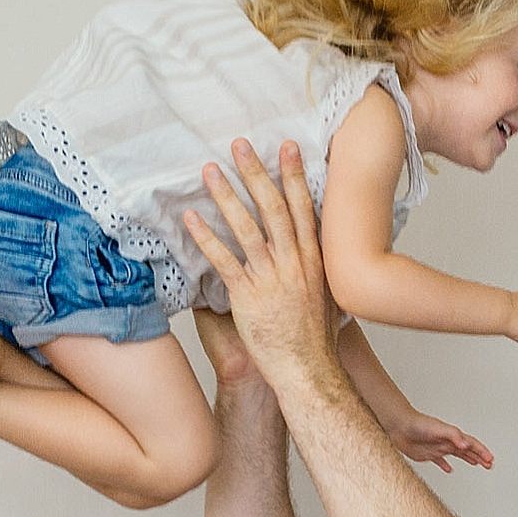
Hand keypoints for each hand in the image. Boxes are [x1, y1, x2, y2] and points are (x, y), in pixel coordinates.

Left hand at [183, 139, 335, 385]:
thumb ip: (315, 268)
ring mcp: (271, 279)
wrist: (307, 371)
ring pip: (246, 228)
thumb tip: (310, 250)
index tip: (286, 148)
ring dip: (226, 197)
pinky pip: (223, 261)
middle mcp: (294, 264)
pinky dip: (206, 238)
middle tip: (240, 145)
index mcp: (313, 261)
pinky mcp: (248, 297)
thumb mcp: (327, 296)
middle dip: (257, 173)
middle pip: (273, 209)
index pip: (304, 209)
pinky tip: (190, 220)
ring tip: (209, 171)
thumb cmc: (314, 340)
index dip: (294, 176)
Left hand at [380, 407, 494, 472]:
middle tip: (490, 464)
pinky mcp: (427, 454)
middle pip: (468, 450)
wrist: (399, 426)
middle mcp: (447, 442)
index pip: (472, 444)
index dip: (482, 452)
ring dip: (469, 459)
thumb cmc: (418, 424)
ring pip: (457, 455)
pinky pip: (440, 461)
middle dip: (480, 457)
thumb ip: (453, 435)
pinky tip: (449, 470)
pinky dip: (446, 466)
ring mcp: (438, 448)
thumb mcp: (438, 429)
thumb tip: (466, 445)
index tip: (490, 460)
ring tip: (478, 464)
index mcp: (452, 436)